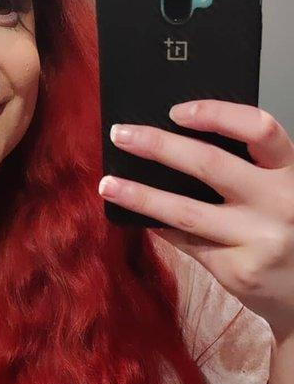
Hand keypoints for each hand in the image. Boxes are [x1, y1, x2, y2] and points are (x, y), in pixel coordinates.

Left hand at [98, 99, 293, 342]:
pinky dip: (161, 227)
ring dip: (140, 195)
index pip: (260, 129)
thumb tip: (180, 144)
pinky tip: (139, 218)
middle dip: (158, 145)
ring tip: (108, 184)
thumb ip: (251, 171)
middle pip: (210, 164)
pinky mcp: (238, 271)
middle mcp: (280, 203)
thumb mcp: (285, 192)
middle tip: (121, 135)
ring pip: (186, 211)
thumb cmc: (290, 232)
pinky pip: (187, 242)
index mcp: (293, 174)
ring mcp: (258, 240)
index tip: (176, 111)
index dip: (216, 114)